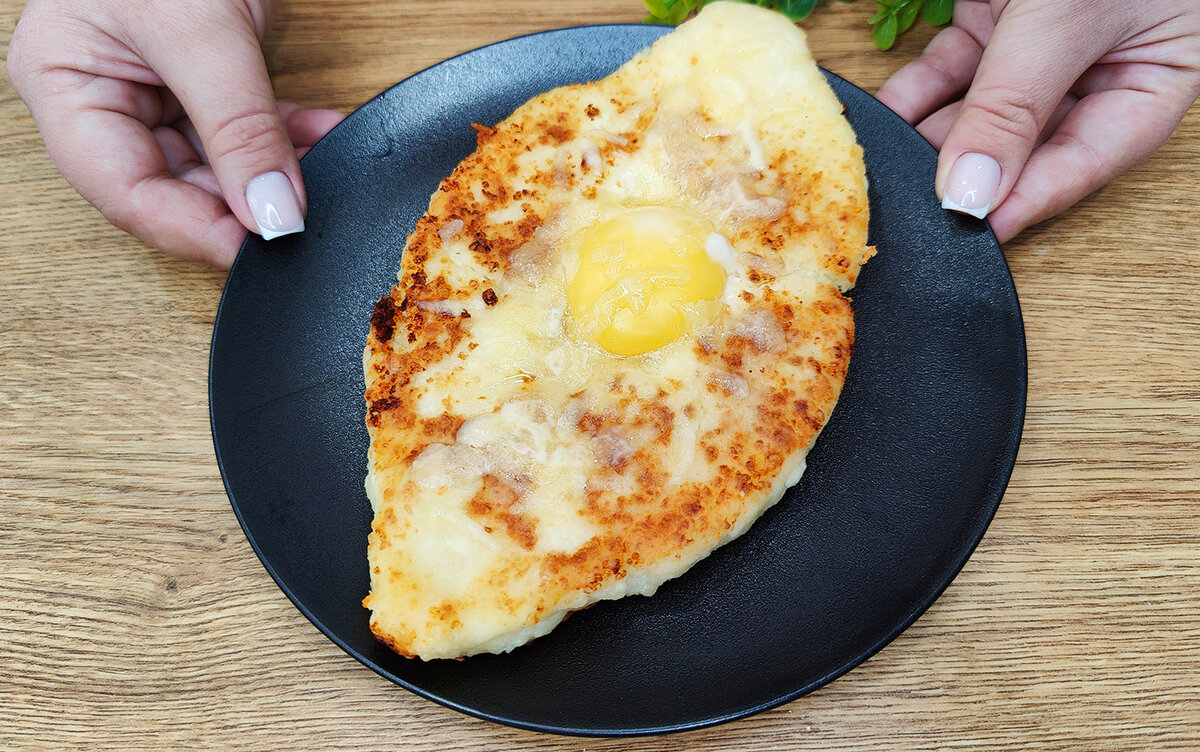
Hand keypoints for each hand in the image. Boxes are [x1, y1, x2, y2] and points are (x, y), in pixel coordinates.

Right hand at [7, 0, 344, 266]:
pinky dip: (288, 137)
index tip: (265, 247)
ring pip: (216, 164)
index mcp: (66, 85)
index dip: (196, 231)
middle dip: (242, 204)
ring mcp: (154, 84)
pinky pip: (245, 127)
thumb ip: (238, 127)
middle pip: (172, 187)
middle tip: (301, 219)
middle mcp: (104, 93)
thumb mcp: (198, 30)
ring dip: (274, 174)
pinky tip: (327, 136)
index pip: (126, 194)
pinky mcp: (204, 72)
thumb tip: (271, 215)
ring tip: (322, 175)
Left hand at [877, 0, 1199, 242]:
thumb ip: (1016, 103)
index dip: (1026, 203)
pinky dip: (912, 95)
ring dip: (927, 139)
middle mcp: (1100, 66)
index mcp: (1156, 77)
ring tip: (881, 172)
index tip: (969, 237)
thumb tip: (974, 191)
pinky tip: (877, 123)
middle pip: (1025, 144)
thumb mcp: (1067, 18)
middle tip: (911, 210)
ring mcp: (1043, 42)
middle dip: (965, 174)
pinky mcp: (996, 15)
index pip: (1086, 162)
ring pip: (978, 112)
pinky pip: (950, 70)